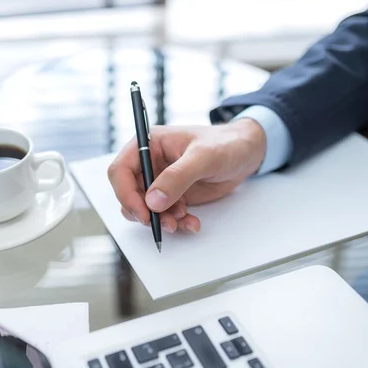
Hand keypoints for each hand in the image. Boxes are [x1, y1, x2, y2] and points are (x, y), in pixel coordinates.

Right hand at [107, 119, 265, 232]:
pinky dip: (175, 222)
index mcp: (149, 144)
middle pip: (129, 193)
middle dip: (144, 212)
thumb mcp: (203, 157)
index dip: (125, 193)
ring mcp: (161, 180)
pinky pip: (164, 215)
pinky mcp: (173, 195)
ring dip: (160, 220)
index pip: (121, 170)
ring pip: (145, 208)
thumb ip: (177, 177)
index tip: (142, 212)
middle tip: (163, 223)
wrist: (246, 153)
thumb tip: (153, 201)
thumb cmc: (226, 144)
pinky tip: (192, 222)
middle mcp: (150, 163)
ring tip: (182, 221)